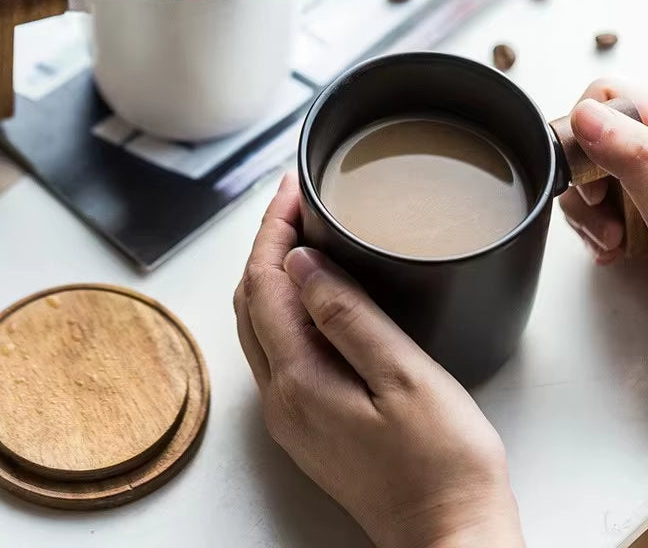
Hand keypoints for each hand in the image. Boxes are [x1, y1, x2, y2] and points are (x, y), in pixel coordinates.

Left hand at [234, 174, 524, 547]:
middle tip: (296, 200)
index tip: (293, 187)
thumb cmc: (441, 463)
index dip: (274, 228)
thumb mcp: (403, 377)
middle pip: (252, 298)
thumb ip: (346, 316)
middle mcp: (280, 396)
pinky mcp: (306, 421)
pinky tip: (309, 290)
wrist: (449, 535)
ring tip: (300, 231)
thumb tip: (299, 263)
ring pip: (259, 321)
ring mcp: (289, 412)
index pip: (265, 281)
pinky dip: (283, 304)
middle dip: (268, 242)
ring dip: (272, 271)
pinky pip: (277, 346)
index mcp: (298, 379)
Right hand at [559, 79, 647, 263]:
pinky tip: (612, 244)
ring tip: (611, 241)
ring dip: (589, 214)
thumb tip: (586, 115)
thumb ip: (633, 151)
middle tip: (602, 216)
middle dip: (585, 185)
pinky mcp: (642, 200)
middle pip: (591, 138)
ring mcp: (646, 173)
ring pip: (592, 173)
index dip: (585, 136)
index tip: (595, 181)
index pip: (605, 97)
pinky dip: (598, 225)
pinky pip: (604, 199)